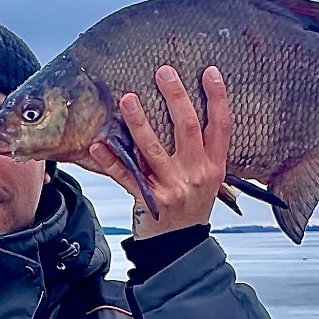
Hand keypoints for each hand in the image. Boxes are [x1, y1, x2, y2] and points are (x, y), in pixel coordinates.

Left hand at [87, 65, 231, 238]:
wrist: (179, 246)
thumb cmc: (190, 206)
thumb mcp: (207, 180)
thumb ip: (200, 151)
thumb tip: (183, 110)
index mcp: (214, 166)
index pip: (220, 125)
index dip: (217, 98)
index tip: (209, 72)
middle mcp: (196, 174)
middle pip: (187, 128)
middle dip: (175, 97)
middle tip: (163, 72)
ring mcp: (172, 187)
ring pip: (153, 149)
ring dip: (139, 122)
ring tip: (127, 99)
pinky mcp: (149, 200)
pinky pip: (127, 176)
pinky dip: (110, 160)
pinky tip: (98, 145)